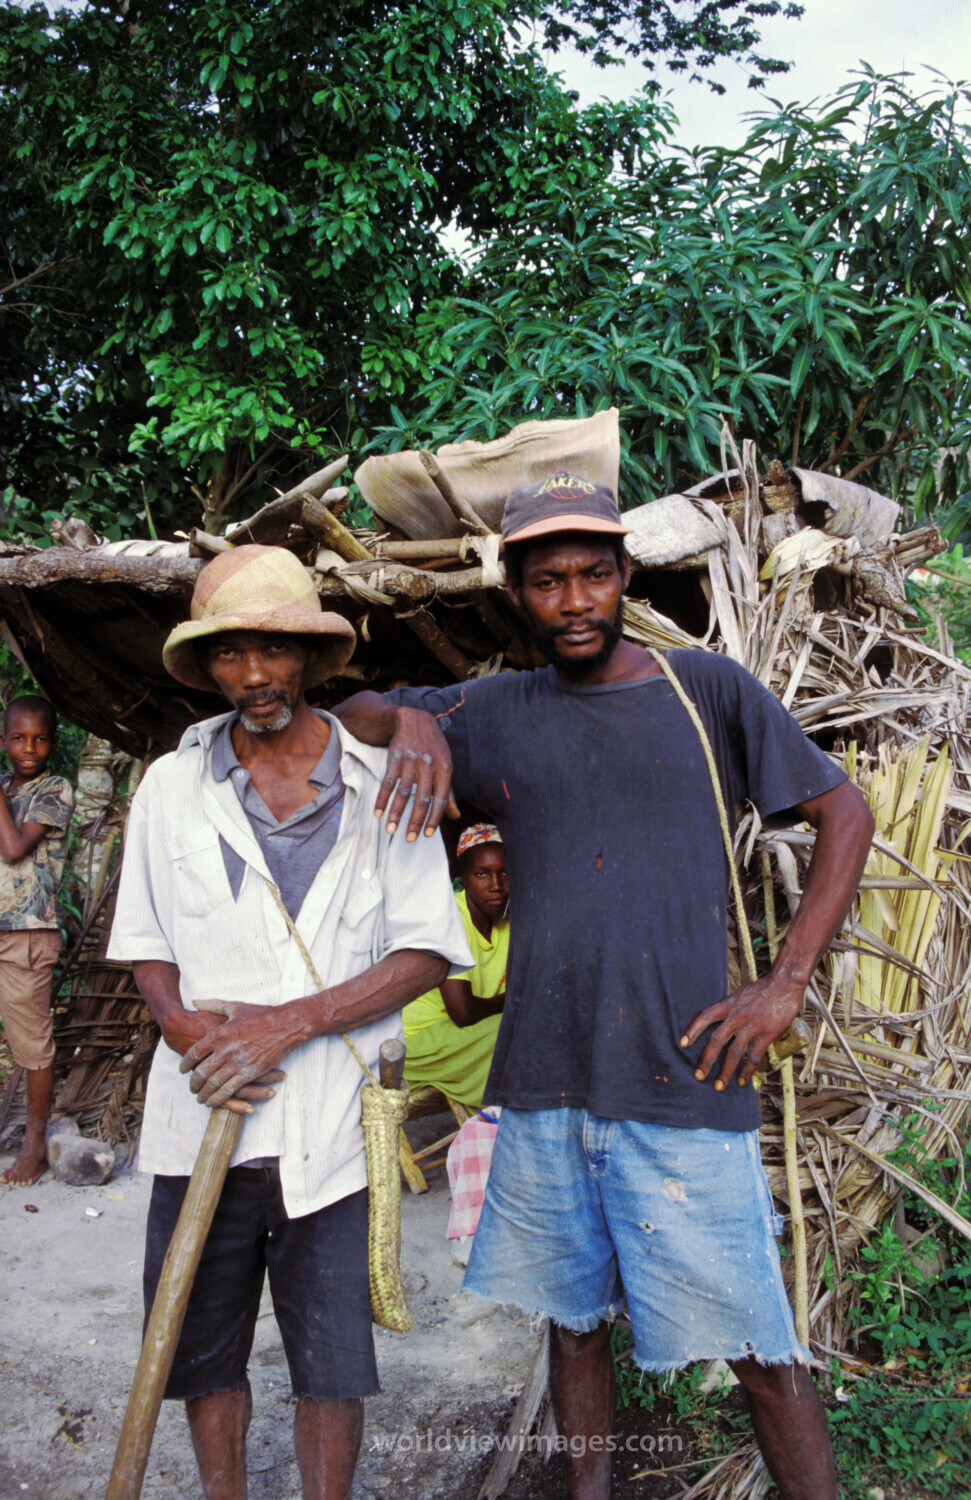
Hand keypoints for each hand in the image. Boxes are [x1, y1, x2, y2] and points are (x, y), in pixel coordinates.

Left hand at [179, 999, 291, 1111]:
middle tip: (191, 1088)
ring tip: (200, 1098)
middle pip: (201, 1072)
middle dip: (193, 1083)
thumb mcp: (235, 1006)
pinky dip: (218, 1098)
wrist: (287, 1024)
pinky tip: (213, 1102)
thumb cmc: (262, 1014)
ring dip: (204, 1094)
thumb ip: (213, 1005)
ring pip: (213, 1084)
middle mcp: (226, 1049)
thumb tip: (195, 1001)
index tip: (182, 1070)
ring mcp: (238, 1062)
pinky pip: (229, 1090)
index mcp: (219, 1033)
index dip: (185, 1064)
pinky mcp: (250, 1072)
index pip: (194, 1053)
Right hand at [376, 707, 458, 839]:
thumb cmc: (433, 748)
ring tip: (390, 830)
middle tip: (409, 839)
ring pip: (403, 792)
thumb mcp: (445, 765)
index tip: (427, 835)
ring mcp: (411, 760)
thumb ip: (449, 792)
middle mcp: (429, 764)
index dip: (435, 818)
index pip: (441, 798)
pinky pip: (387, 782)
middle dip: (415, 821)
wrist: (414, 719)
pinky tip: (377, 812)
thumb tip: (455, 816)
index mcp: (445, 768)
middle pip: (422, 798)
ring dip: (396, 813)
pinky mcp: (395, 757)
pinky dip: (382, 798)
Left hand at [680, 976, 803, 1090]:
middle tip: (698, 1076)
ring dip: (725, 1071)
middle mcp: (737, 1015)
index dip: (692, 1030)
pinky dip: (747, 1070)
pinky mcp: (767, 1034)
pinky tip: (742, 1080)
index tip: (682, 1043)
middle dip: (706, 1060)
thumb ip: (730, 1009)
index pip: (705, 1016)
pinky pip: (754, 1056)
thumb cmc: (763, 989)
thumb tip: (719, 1023)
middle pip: (716, 1040)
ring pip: (734, 1052)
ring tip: (719, 1086)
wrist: (785, 983)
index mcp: (728, 1004)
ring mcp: (752, 1025)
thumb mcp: (740, 995)